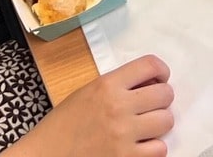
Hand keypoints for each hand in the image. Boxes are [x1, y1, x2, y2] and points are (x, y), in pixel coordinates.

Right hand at [8, 57, 173, 156]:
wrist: (45, 156)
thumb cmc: (62, 126)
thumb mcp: (86, 94)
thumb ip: (116, 86)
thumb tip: (150, 83)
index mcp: (106, 85)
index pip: (150, 65)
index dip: (161, 72)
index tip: (160, 79)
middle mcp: (118, 107)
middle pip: (165, 94)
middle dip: (161, 99)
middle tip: (151, 105)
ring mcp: (124, 135)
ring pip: (166, 121)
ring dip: (158, 124)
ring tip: (145, 127)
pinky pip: (160, 149)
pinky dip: (153, 148)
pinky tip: (139, 146)